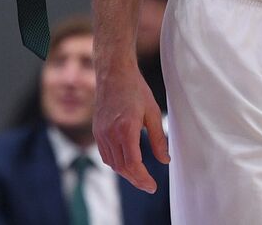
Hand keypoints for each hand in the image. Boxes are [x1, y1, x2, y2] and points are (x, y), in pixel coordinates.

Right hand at [94, 60, 169, 192]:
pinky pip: (105, 155)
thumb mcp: (153, 113)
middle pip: (121, 167)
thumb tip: (165, 160)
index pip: (133, 163)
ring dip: (126, 173)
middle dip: (136, 179)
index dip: (142, 178)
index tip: (152, 186)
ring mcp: (101, 133)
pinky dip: (116, 163)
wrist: (114, 74)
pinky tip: (127, 163)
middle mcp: (110, 134)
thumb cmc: (136, 90)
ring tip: (140, 177)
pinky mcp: (97, 131)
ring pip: (112, 163)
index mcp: (126, 129)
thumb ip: (159, 139)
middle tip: (149, 186)